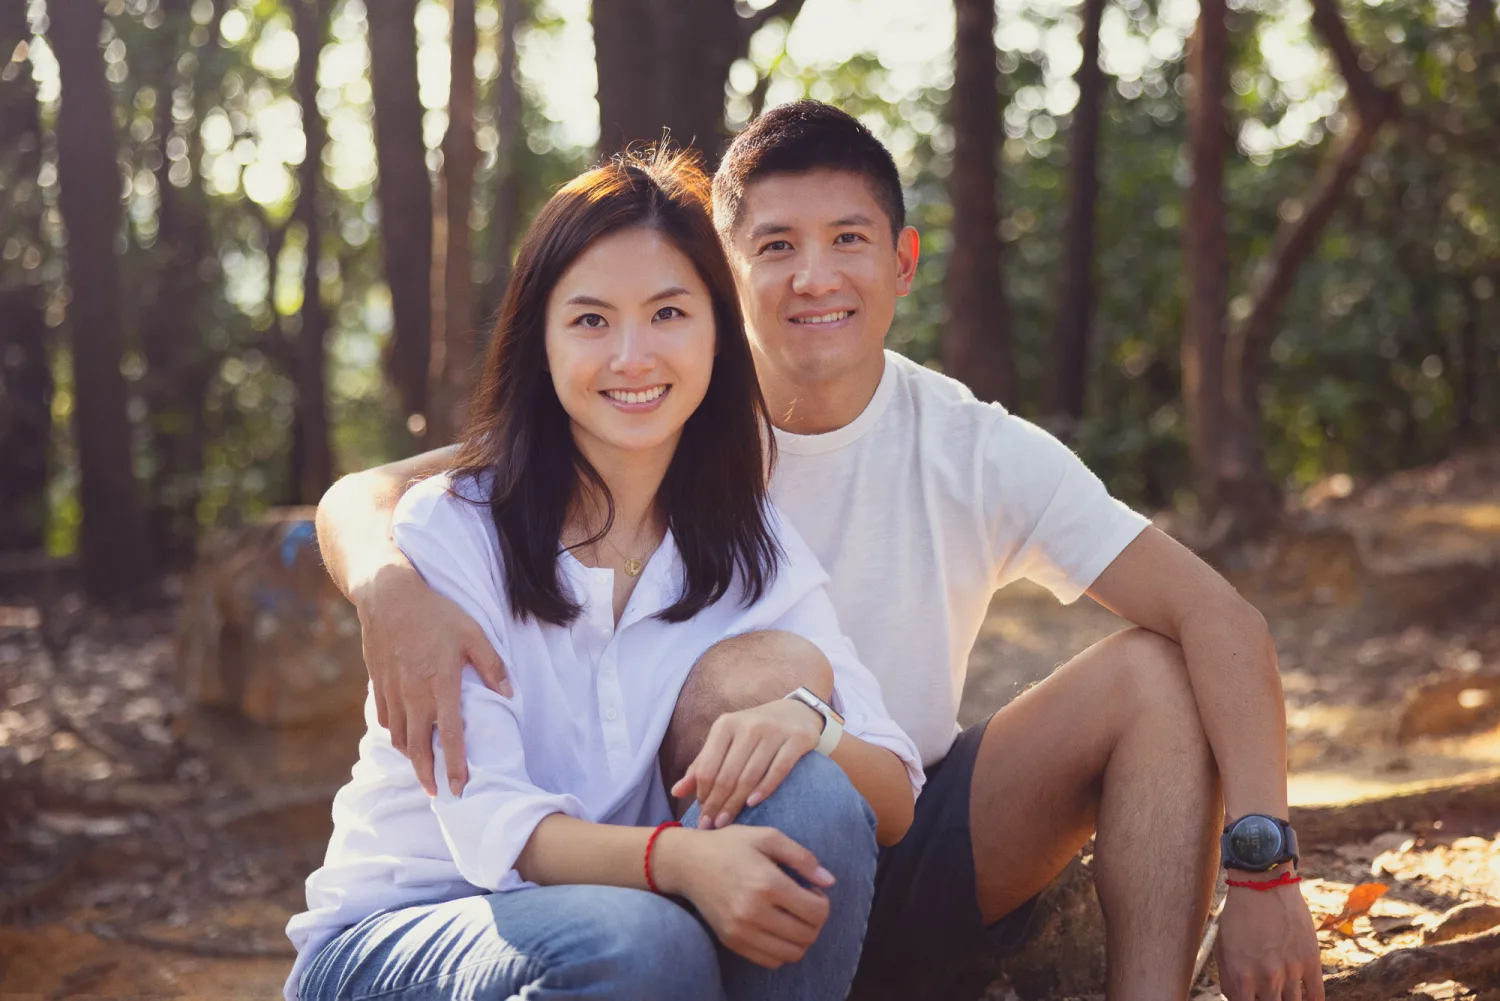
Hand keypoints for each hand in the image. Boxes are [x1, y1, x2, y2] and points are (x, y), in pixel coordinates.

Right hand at [352, 560, 508, 796]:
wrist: (388, 595)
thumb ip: (492, 665)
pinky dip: (394, 734)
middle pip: (418, 747)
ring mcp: (393, 691)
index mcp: (441, 684)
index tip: (460, 789)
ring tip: (422, 769)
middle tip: (437, 793)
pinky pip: (384, 719)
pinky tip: (403, 737)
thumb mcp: (473, 633)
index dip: (455, 765)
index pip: (450, 736)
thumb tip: (508, 692)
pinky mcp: (378, 685)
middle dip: (427, 774)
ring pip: (399, 737)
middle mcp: (414, 694)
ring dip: (410, 757)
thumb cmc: (436, 612)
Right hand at [653, 825, 834, 967]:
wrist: (687, 863)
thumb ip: (802, 857)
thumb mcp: (767, 837)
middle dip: (815, 921)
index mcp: (767, 883)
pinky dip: (782, 949)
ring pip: (792, 953)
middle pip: (808, 935)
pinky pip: (772, 961)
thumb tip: (829, 881)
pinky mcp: (732, 942)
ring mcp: (741, 931)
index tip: (812, 890)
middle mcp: (754, 912)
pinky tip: (776, 928)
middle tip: (804, 903)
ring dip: (801, 938)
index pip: (816, 912)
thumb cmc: (730, 845)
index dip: (823, 902)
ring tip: (791, 917)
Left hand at [670, 699, 821, 829]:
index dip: (702, 795)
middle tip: (712, 826)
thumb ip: (703, 765)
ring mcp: (773, 731)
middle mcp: (748, 725)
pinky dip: (764, 789)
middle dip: (717, 804)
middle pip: (727, 774)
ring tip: (727, 822)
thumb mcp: (726, 741)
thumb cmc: (754, 732)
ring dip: (736, 803)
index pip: (708, 767)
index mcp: (725, 725)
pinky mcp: (796, 739)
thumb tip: (676, 792)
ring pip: (750, 775)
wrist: (797, 712)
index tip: (702, 816)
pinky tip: (753, 804)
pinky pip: (778, 770)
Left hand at [1216, 872, 1324, 1000]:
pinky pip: (1316, 996)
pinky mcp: (1311, 961)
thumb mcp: (1223, 945)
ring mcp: (1291, 971)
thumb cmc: (1239, 913)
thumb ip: (1228, 978)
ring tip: (1284, 995)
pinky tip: (1306, 1000)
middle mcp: (1266, 977)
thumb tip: (1235, 999)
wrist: (1264, 884)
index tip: (1252, 999)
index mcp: (1241, 975)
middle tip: (1269, 995)